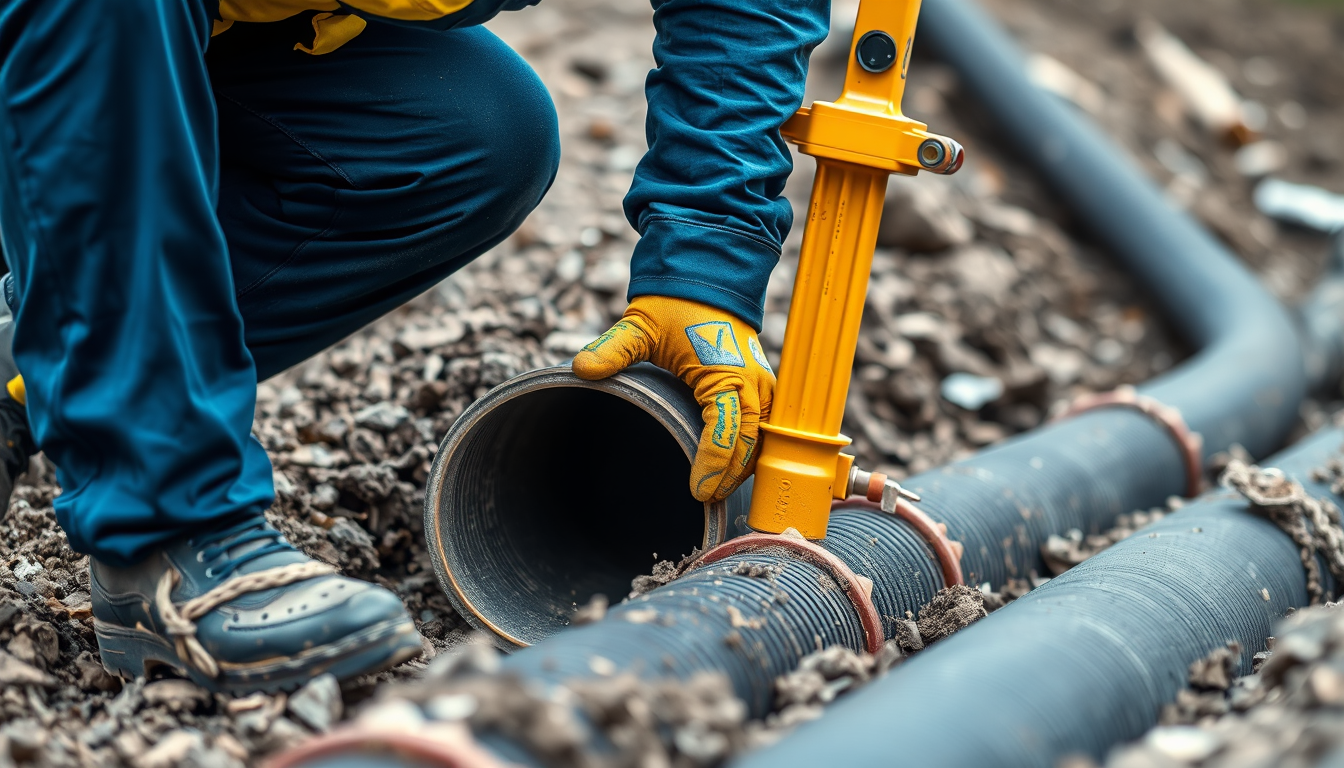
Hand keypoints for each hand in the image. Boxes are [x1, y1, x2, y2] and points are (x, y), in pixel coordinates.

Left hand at [573, 296, 775, 502]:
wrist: (707, 282)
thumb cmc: (675, 307)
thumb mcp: (640, 325)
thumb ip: (613, 349)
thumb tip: (582, 369)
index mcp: (727, 372)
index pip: (726, 430)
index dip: (713, 465)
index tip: (698, 492)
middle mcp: (753, 383)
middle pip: (749, 444)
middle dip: (729, 476)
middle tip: (705, 501)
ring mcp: (762, 387)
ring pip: (761, 441)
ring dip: (742, 467)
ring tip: (716, 492)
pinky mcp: (761, 389)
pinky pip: (762, 430)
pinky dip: (749, 452)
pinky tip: (730, 471)